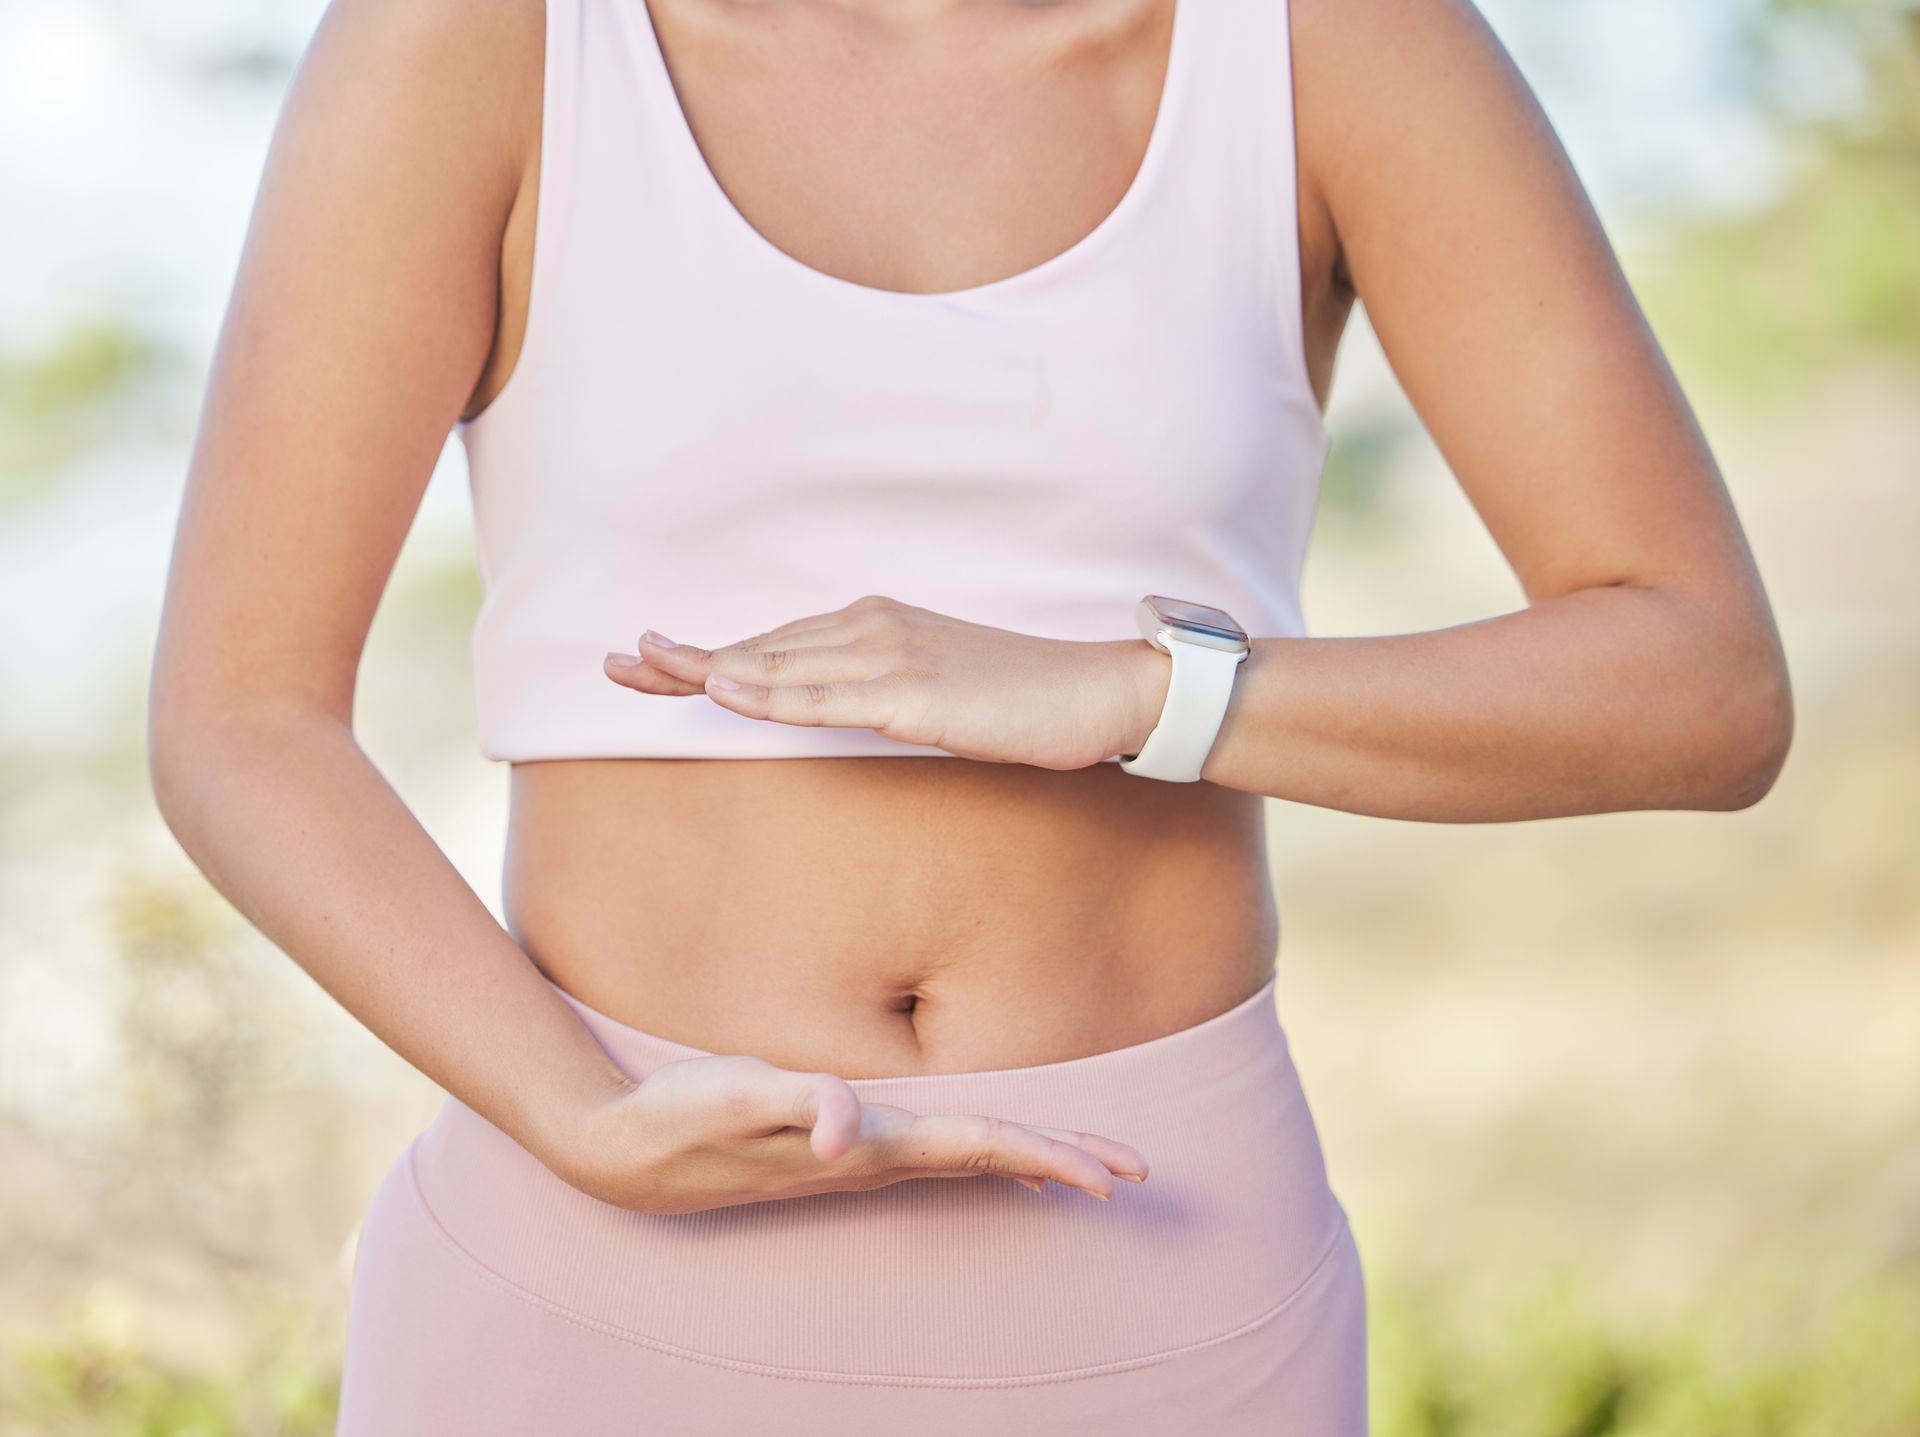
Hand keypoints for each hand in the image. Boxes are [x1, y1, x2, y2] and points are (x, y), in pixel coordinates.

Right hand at [553, 1054, 1149, 1214]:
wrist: (630, 1155)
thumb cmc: (686, 1117)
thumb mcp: (737, 1097)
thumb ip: (794, 1103)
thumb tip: (842, 1130)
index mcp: (870, 1144)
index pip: (978, 1145)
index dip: (1046, 1156)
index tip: (1110, 1179)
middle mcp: (878, 1156)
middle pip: (991, 1156)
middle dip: (1065, 1161)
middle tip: (1142, 1174)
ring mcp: (864, 1157)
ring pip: (969, 1156)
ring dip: (1034, 1159)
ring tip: (1096, 1170)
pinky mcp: (845, 1148)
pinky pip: (935, 1155)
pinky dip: (983, 1157)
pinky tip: (1003, 1163)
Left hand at [601, 594, 1169, 769]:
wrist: (1097, 693)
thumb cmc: (1022, 697)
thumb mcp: (934, 693)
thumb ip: (876, 695)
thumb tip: (829, 712)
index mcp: (875, 624)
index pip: (772, 642)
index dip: (705, 655)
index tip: (647, 661)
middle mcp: (874, 627)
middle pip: (760, 647)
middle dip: (683, 661)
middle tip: (612, 667)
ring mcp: (893, 656)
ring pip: (780, 666)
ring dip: (705, 669)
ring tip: (641, 669)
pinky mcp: (916, 694)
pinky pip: (827, 698)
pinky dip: (768, 695)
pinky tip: (723, 693)